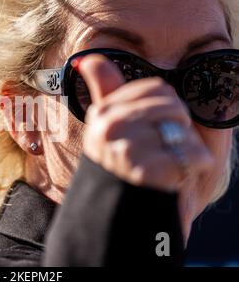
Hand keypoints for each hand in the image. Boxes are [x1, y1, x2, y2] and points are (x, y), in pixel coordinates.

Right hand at [78, 55, 214, 191]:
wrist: (122, 222)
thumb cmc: (125, 171)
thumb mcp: (112, 129)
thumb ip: (104, 89)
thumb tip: (86, 59)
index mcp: (102, 114)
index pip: (156, 89)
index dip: (167, 109)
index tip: (156, 130)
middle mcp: (108, 128)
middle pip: (172, 106)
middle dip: (179, 130)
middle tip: (164, 152)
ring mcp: (124, 149)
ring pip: (183, 131)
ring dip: (188, 153)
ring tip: (168, 167)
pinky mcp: (145, 171)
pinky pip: (191, 155)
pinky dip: (194, 169)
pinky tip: (174, 180)